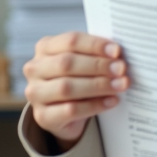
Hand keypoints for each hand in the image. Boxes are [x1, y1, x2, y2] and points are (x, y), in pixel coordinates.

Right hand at [23, 31, 127, 151]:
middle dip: (98, 66)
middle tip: (121, 69)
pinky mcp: (42, 116)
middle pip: (67, 63)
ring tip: (120, 85)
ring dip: (98, 85)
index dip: (95, 45)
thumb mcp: (85, 61)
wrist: (66, 112)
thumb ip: (97, 55)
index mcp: (45, 48)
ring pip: (66, 87)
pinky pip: (70, 110)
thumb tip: (118, 56)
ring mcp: (35, 93)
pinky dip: (95, 105)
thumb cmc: (79, 78)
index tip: (116, 51)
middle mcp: (35, 68)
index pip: (70, 41)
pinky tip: (111, 101)